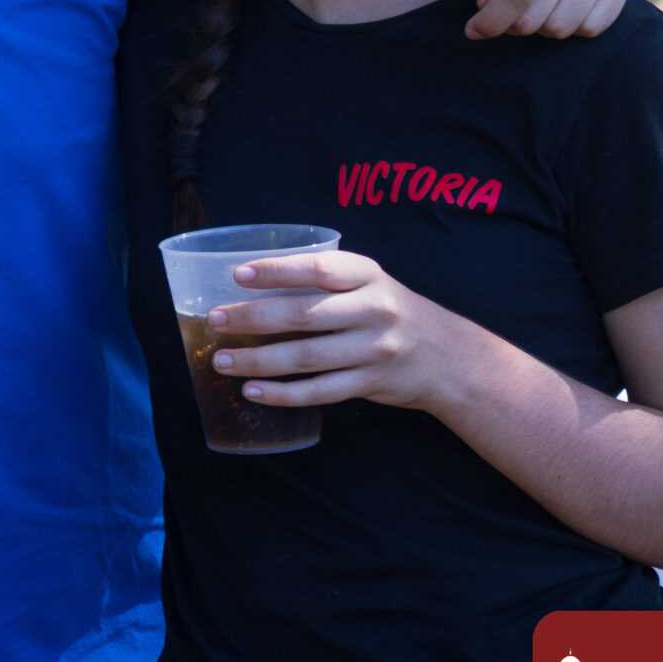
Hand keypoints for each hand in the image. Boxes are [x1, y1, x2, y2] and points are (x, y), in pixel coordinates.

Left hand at [203, 250, 491, 415]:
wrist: (448, 355)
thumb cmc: (390, 310)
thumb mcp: (369, 282)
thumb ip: (325, 279)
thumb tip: (251, 284)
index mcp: (368, 275)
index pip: (318, 268)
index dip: (276, 270)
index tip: (237, 274)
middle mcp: (373, 310)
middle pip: (304, 315)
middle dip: (252, 318)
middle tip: (215, 319)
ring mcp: (374, 349)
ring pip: (306, 357)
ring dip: (258, 360)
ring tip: (222, 360)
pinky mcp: (371, 384)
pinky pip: (320, 391)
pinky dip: (283, 393)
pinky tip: (253, 390)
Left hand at [465, 0, 630, 39]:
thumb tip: (488, 7)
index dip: (493, 20)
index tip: (474, 30)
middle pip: (536, 17)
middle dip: (514, 22)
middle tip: (510, 4)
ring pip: (562, 28)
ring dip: (542, 25)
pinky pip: (590, 29)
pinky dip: (571, 25)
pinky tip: (564, 0)